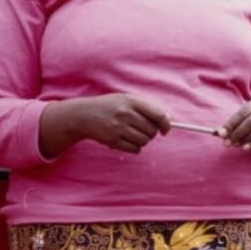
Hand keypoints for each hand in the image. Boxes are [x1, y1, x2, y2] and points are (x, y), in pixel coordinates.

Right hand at [40, 94, 168, 156]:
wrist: (83, 115)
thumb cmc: (109, 107)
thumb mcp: (125, 100)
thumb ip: (145, 108)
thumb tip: (166, 120)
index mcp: (131, 101)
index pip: (157, 115)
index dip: (165, 124)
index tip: (166, 130)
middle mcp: (125, 114)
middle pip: (152, 130)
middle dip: (151, 133)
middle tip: (142, 130)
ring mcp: (118, 128)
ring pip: (144, 141)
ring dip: (142, 141)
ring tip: (132, 135)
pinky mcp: (113, 141)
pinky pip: (135, 149)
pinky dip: (135, 148)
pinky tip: (127, 141)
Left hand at [220, 98, 250, 153]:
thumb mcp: (245, 120)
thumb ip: (233, 125)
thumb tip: (220, 132)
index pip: (244, 112)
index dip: (231, 123)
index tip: (221, 133)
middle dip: (237, 133)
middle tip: (227, 142)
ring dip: (245, 140)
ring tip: (236, 145)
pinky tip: (246, 147)